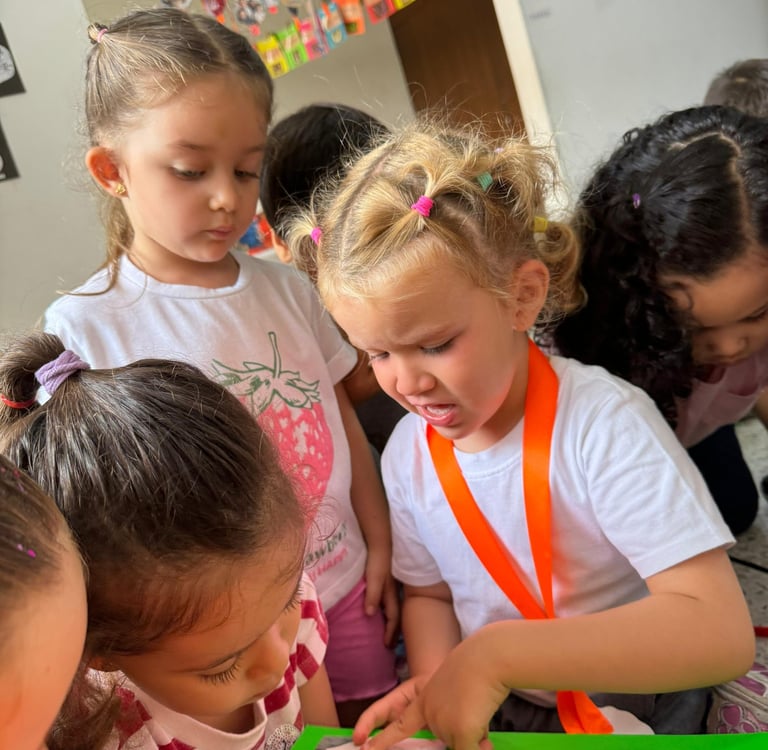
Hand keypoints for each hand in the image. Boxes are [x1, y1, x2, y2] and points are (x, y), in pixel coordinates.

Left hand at [355, 636, 507, 749]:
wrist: (487, 656)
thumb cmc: (477, 673)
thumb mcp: (456, 696)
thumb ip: (452, 722)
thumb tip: (469, 746)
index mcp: (422, 697)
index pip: (396, 719)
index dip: (374, 728)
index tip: (358, 740)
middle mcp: (426, 710)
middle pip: (439, 737)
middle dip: (458, 733)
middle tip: (418, 727)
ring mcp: (439, 721)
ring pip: (459, 743)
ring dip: (473, 734)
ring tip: (478, 706)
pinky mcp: (458, 731)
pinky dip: (481, 745)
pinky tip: (483, 722)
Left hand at [364, 546, 400, 646]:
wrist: (381, 539)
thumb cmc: (378, 559)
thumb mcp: (374, 578)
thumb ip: (373, 595)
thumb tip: (370, 615)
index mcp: (391, 594)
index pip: (393, 618)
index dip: (390, 632)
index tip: (386, 646)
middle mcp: (393, 592)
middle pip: (396, 615)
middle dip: (394, 630)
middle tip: (390, 644)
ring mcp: (391, 585)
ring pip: (393, 607)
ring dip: (391, 620)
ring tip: (386, 630)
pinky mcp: (387, 579)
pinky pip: (388, 598)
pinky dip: (386, 608)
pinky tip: (380, 608)